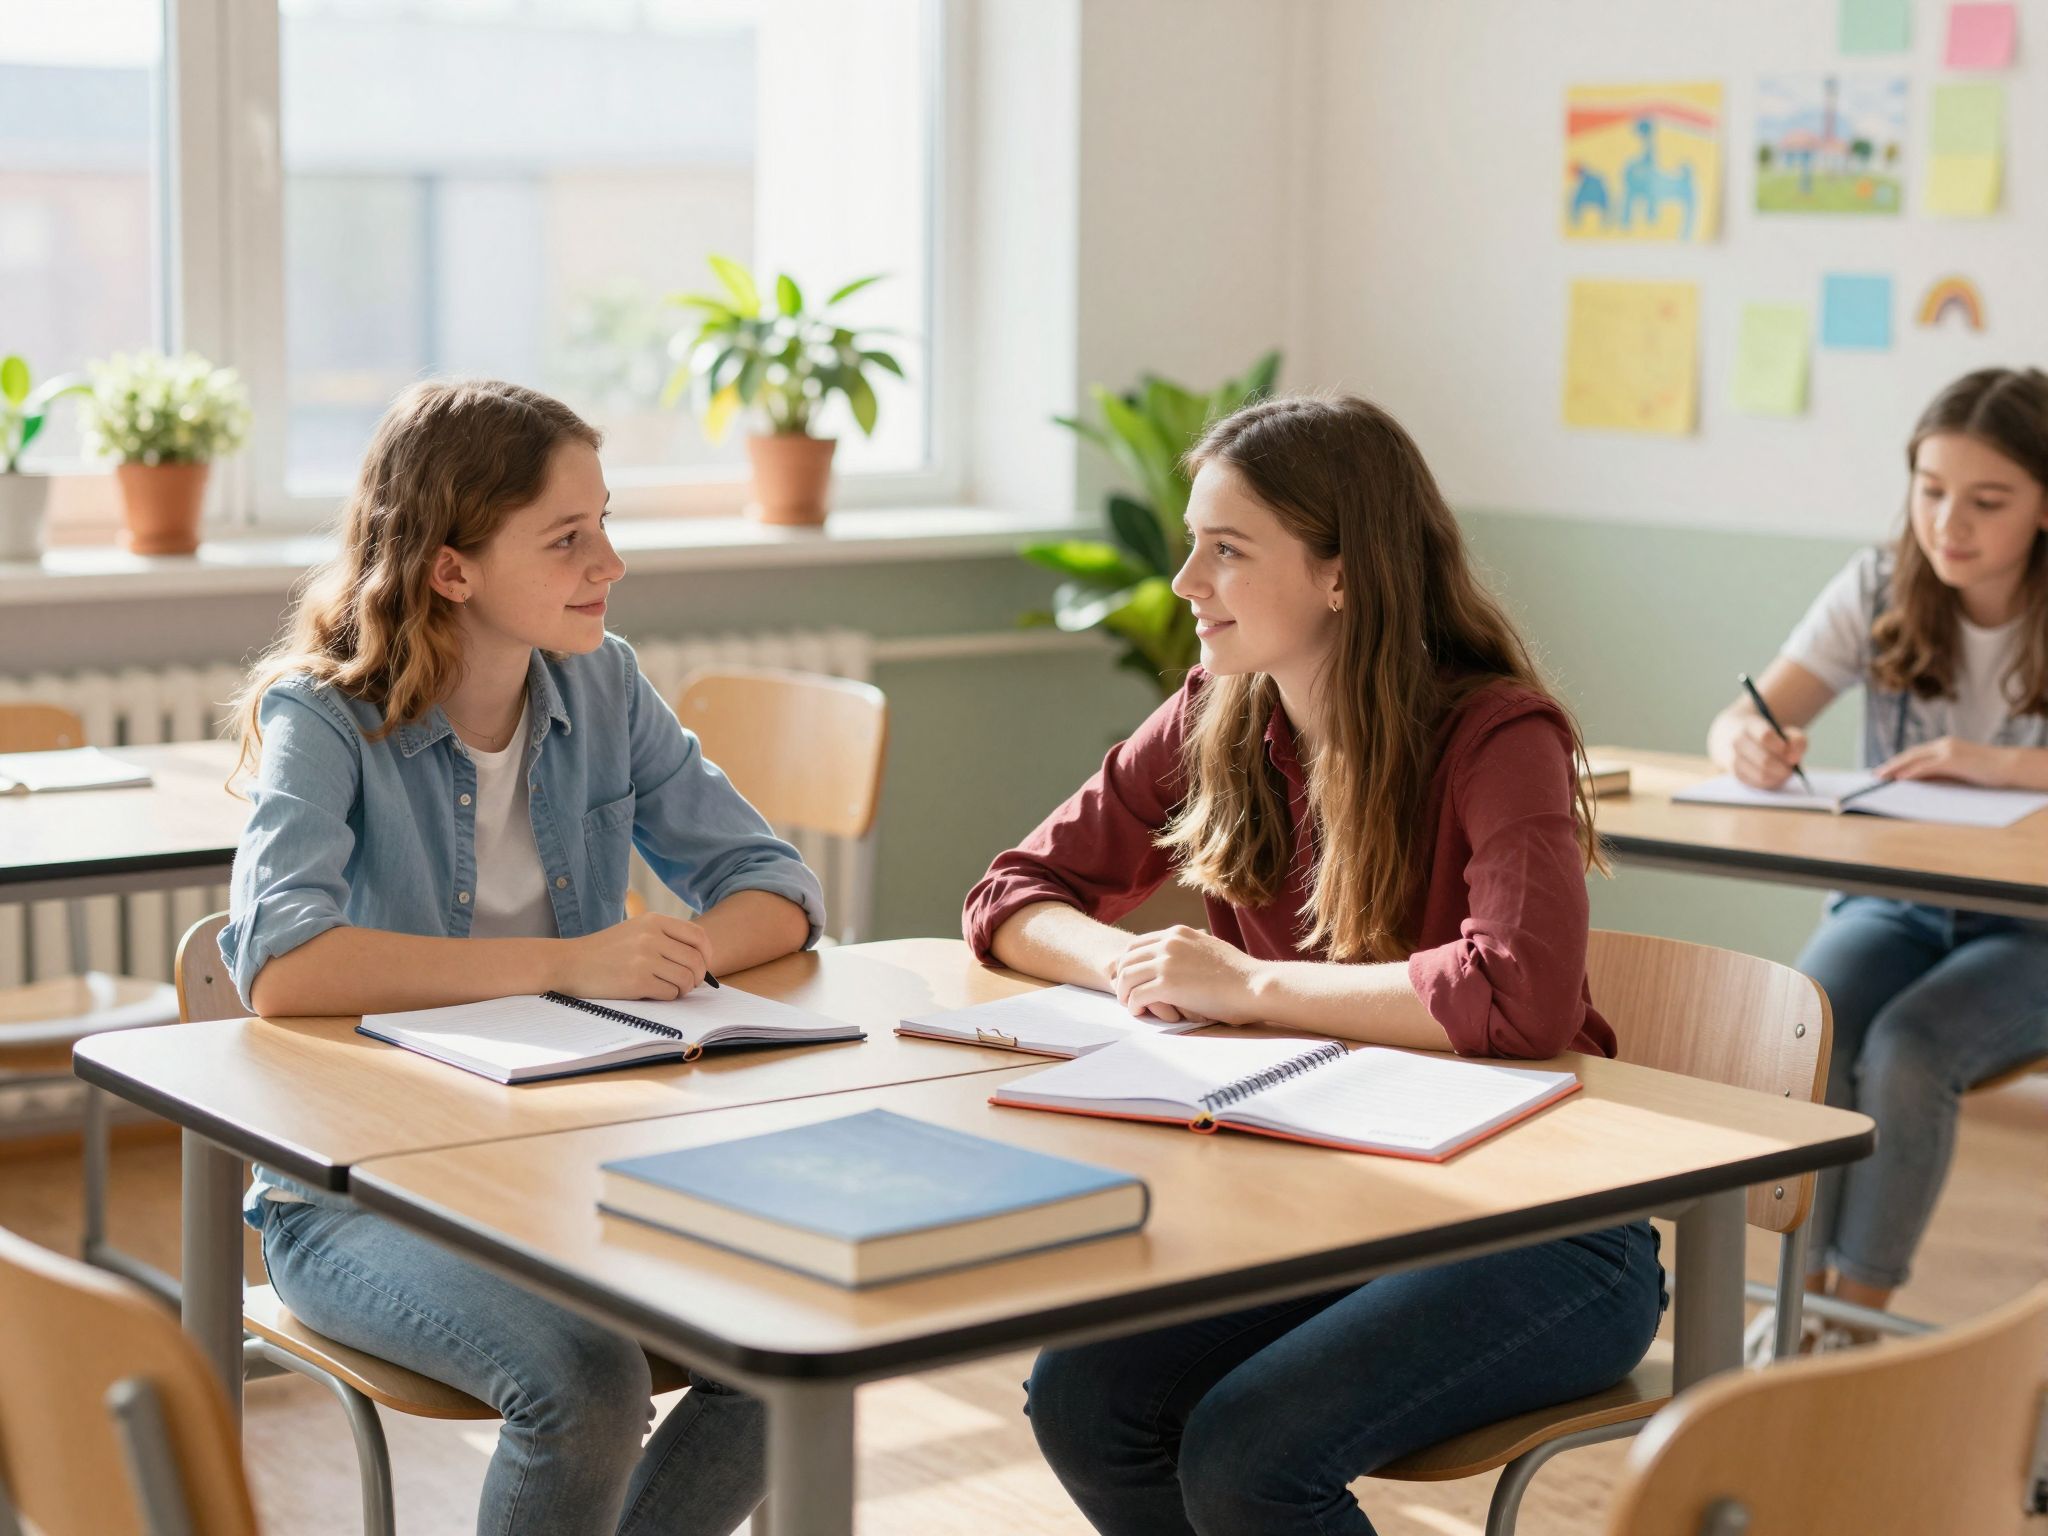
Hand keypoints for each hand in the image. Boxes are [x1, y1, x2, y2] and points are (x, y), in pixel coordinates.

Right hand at [557, 914, 713, 1000]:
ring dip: (683, 989)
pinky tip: (655, 993)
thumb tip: (700, 958)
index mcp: (654, 921)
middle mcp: (652, 937)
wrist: (569, 963)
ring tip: (671, 988)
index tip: (703, 965)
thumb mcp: (635, 930)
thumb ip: (665, 937)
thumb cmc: (604, 950)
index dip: (706, 954)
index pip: (698, 936)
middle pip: (696, 960)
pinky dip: (668, 996)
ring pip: (686, 978)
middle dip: (697, 976)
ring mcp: (645, 959)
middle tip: (688, 983)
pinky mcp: (637, 981)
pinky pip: (670, 993)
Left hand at [1111, 926, 1261, 1025]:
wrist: (1254, 985)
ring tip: (1131, 1005)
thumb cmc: (1240, 974)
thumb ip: (1191, 949)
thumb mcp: (1210, 948)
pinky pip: (1136, 995)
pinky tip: (1139, 1012)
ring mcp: (1166, 963)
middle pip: (1126, 959)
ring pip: (1126, 977)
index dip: (1128, 963)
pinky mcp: (1167, 985)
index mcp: (1177, 933)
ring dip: (1124, 993)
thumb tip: (1185, 958)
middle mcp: (1168, 943)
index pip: (1137, 944)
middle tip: (1126, 994)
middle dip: (1122, 978)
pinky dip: (1133, 1005)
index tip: (1131, 978)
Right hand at [1728, 714, 1808, 789]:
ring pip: (1762, 774)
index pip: (1765, 737)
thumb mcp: (1784, 730)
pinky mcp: (1736, 774)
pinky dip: (1772, 782)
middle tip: (1791, 767)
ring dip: (1779, 776)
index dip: (1781, 746)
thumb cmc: (1767, 734)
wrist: (1736, 736)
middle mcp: (1738, 742)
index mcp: (1750, 726)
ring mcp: (1734, 759)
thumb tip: (1793, 759)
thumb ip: (1796, 740)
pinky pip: (1758, 783)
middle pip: (1765, 760)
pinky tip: (1776, 776)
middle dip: (1783, 766)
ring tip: (1785, 771)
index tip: (1787, 750)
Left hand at [1875, 737, 2010, 785]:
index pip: (1915, 753)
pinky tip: (1901, 779)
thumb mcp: (1959, 769)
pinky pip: (1927, 767)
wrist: (2010, 766)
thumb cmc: (1987, 770)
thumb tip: (1919, 780)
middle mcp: (1943, 744)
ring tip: (1882, 778)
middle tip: (1875, 774)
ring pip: (1915, 759)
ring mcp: (1948, 750)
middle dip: (1891, 764)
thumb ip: (1940, 772)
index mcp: (1944, 745)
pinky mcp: (1953, 760)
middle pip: (1910, 754)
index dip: (1898, 761)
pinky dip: (1912, 773)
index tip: (1884, 770)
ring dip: (1896, 769)